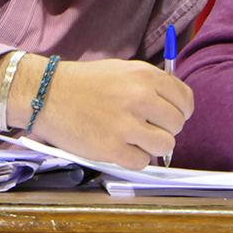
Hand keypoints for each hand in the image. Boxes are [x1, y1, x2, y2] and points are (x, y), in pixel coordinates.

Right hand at [0, 55, 193, 169]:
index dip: (181, 111)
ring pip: (165, 145)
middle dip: (165, 129)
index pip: (185, 99)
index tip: (172, 116)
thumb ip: (152, 86)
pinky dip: (134, 158)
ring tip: (135, 139)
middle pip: (177, 124)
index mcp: (146, 76)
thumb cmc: (86, 83)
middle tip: (148, 128)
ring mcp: (126, 125)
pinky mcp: (112, 149)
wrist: (47, 94)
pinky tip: (120, 147)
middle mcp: (140, 98)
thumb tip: (175, 107)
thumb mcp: (124, 71)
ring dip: (152, 146)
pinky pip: (142, 162)